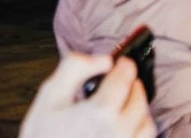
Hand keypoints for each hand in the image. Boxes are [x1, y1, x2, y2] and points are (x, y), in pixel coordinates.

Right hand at [17, 53, 152, 137]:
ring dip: (141, 108)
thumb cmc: (43, 135)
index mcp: (100, 112)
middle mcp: (119, 131)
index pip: (124, 80)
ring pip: (147, 124)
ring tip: (128, 101)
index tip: (123, 62)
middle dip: (134, 86)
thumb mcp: (49, 96)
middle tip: (125, 79)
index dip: (125, 66)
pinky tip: (127, 125)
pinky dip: (140, 129)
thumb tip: (101, 60)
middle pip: (139, 101)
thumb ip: (74, 69)